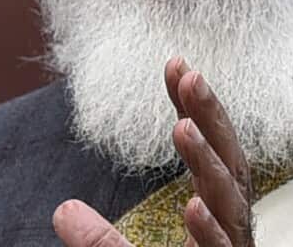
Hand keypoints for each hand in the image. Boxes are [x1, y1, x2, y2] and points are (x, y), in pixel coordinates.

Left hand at [52, 57, 254, 246]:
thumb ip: (100, 240)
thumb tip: (63, 211)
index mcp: (213, 213)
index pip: (208, 149)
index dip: (194, 107)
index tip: (176, 64)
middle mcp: (227, 225)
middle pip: (228, 163)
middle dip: (211, 118)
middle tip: (191, 75)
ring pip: (228, 202)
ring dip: (208, 161)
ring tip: (184, 127)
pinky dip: (209, 228)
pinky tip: (194, 206)